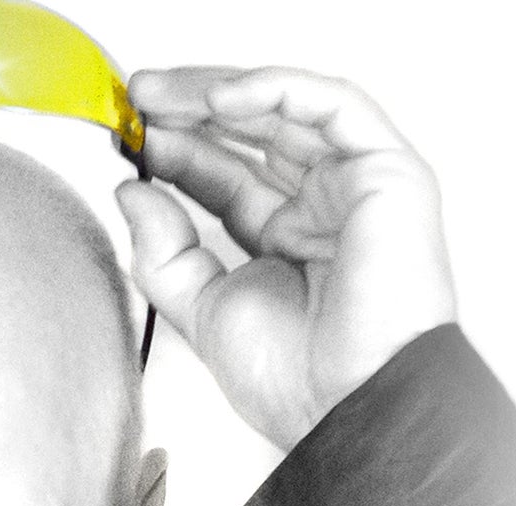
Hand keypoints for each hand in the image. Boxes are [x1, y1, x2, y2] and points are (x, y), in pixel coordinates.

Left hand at [116, 67, 456, 450]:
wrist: (348, 405)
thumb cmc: (300, 380)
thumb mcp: (202, 309)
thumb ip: (163, 252)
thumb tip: (131, 192)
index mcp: (287, 240)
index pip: (226, 176)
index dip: (178, 149)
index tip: (127, 138)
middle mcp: (324, 208)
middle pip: (255, 134)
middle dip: (192, 109)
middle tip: (137, 99)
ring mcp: (357, 186)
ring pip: (290, 108)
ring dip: (221, 90)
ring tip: (162, 94)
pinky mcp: (388, 171)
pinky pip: (333, 106)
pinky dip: (276, 90)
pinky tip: (218, 99)